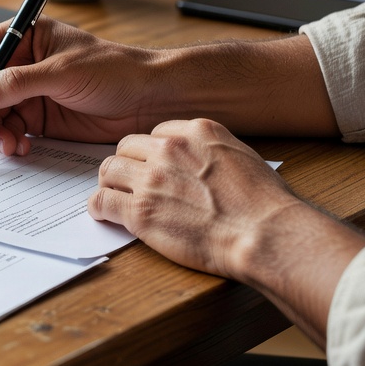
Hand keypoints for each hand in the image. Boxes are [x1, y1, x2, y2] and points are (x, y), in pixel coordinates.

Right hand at [0, 18, 161, 154]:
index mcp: (26, 36)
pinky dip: (9, 141)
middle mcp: (23, 63)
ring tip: (4, 145)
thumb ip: (18, 83)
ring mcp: (30, 92)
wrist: (149, 99)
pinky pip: (10, 130)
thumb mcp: (63, 72)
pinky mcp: (40, 117)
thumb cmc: (117, 70)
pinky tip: (20, 147)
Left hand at [90, 118, 298, 279]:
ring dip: (110, 183)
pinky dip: (99, 207)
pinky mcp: (140, 211)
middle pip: (127, 147)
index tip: (152, 165)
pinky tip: (105, 213)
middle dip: (128, 164)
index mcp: (196, 131)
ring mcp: (151, 179)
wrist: (265, 234)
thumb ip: (211, 151)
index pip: (156, 133)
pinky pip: (101, 201)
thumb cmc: (264, 204)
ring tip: (115, 195)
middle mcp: (169, 149)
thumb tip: (197, 162)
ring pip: (108, 169)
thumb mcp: (241, 156)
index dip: (152, 152)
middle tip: (130, 181)